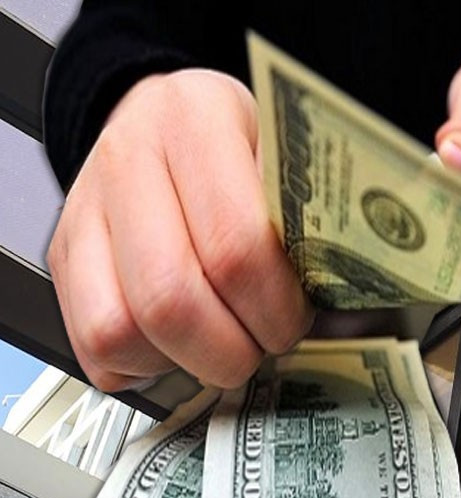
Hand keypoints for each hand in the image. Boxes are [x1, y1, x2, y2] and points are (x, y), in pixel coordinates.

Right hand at [47, 69, 312, 391]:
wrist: (166, 118)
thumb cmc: (243, 147)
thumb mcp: (290, 155)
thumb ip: (313, 212)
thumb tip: (346, 283)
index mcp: (196, 122)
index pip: (235, 245)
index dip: (274, 306)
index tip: (298, 317)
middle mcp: (127, 160)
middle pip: (171, 299)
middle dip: (234, 347)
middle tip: (266, 342)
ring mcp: (85, 210)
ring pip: (120, 330)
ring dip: (188, 361)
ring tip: (227, 344)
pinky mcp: (64, 256)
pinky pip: (92, 345)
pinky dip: (143, 366)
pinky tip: (183, 345)